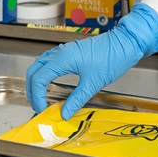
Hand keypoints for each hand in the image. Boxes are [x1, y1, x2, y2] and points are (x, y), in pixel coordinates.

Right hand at [26, 3, 157, 119]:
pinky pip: (49, 61)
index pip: (38, 79)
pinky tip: (50, 82)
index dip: (37, 96)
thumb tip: (64, 114)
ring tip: (41, 96)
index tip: (42, 109)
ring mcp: (64, 51)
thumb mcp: (93, 83)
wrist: (125, 42)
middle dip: (32, 90)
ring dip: (36, 81)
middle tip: (37, 105)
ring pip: (40, 65)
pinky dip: (44, 73)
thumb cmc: (112, 58)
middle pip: (34, 71)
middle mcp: (59, 53)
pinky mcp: (70, 52)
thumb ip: (77, 100)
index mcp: (62, 59)